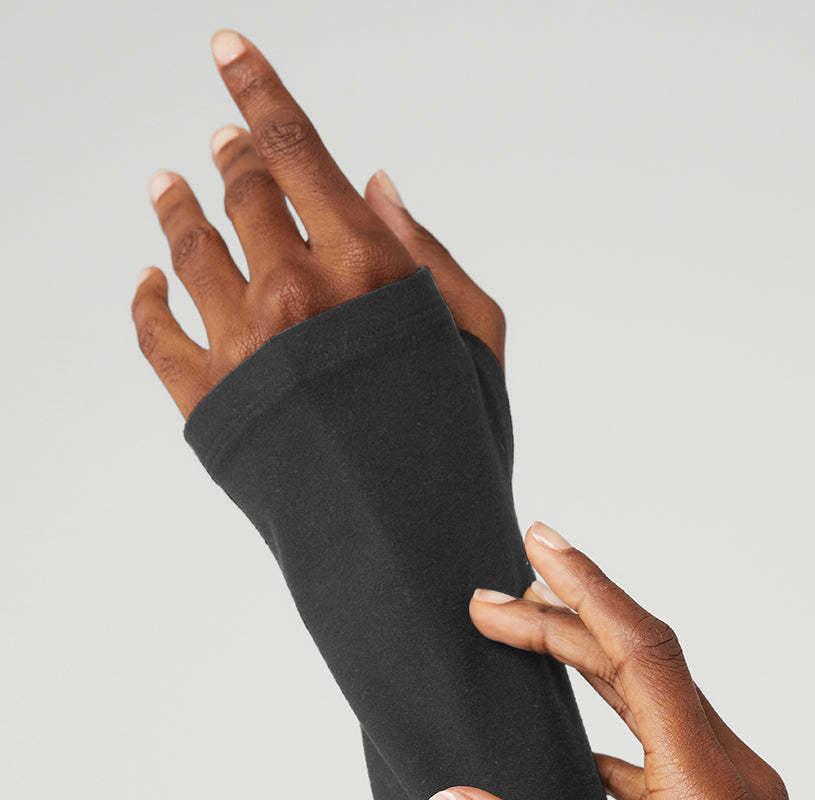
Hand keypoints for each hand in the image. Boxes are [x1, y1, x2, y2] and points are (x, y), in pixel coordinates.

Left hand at [132, 30, 504, 416]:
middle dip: (231, 155)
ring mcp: (243, 346)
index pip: (296, 150)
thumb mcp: (478, 340)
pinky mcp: (206, 401)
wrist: (406, 548)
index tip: (226, 49)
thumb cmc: (456, 444)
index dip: (258, 89)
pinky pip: (156, 329)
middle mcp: (295, 293)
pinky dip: (149, 295)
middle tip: (222, 142)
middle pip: (243, 193)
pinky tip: (152, 278)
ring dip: (177, 207)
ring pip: (189, 248)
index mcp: (367, 268)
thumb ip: (429, 255)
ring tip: (169, 185)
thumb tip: (375, 185)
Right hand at [427, 523, 792, 799]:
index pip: (647, 659)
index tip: (540, 540)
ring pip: (662, 705)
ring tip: (521, 645)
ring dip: (591, 670)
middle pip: (649, 668)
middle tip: (485, 602)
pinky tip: (576, 747)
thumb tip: (449, 799)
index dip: (589, 591)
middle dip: (567, 623)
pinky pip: (673, 752)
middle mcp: (741, 784)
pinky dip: (618, 731)